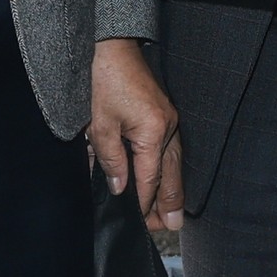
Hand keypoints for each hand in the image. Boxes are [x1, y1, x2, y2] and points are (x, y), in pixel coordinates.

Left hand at [88, 37, 182, 229]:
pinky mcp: (166, 116)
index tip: (141, 221)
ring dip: (174, 190)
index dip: (144, 201)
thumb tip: (120, 187)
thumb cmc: (106, 82)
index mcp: (152, 132)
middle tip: (172, 227)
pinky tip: (168, 180)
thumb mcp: (100, 124)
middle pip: (171, 175)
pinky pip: (172, 151)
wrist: (116, 49)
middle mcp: (168, 129)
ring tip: (174, 213)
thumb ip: (110, 159)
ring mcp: (170, 122)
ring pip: (176, 164)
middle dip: (170, 203)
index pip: (149, 178)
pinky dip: (171, 171)